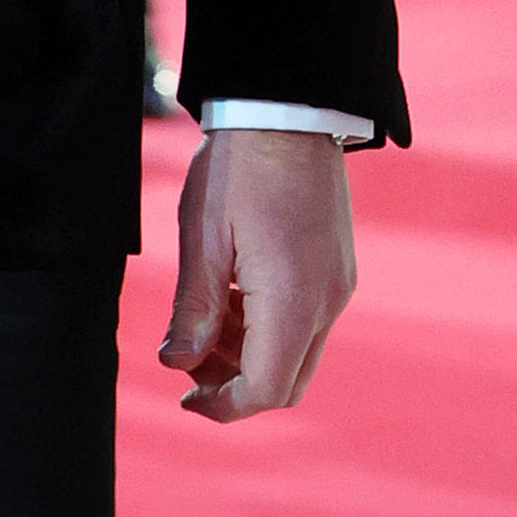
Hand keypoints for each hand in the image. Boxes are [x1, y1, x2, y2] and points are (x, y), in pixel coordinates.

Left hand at [160, 126, 355, 420]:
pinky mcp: (338, 270)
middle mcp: (327, 302)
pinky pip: (307, 323)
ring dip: (249, 356)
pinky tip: (235, 295)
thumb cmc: (240, 169)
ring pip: (296, 355)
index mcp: (293, 300)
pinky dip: (269, 329)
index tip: (185, 399)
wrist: (290, 110)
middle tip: (190, 360)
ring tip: (206, 319)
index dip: (223, 407)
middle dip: (235, 385)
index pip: (265, 390)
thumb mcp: (203, 242)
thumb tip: (177, 365)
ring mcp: (338, 286)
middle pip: (287, 384)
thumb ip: (194, 311)